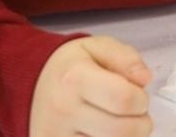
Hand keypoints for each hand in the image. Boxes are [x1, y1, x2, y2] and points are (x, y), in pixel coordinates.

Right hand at [30, 36, 152, 136]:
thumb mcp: (96, 47)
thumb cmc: (68, 68)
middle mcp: (64, 111)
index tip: (139, 97)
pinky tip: (103, 132)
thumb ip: (125, 57)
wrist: (31, 87)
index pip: (124, 99)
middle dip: (140, 124)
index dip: (141, 100)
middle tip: (135, 114)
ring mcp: (57, 136)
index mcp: (75, 79)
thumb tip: (144, 79)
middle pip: (121, 131)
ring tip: (118, 123)